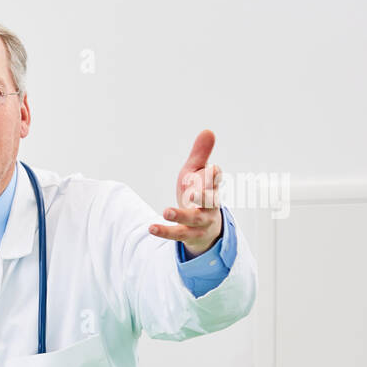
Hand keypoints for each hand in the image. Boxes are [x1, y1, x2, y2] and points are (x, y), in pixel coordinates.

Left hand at [151, 129, 222, 257]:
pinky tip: (151, 227)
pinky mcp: (190, 235)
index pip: (215, 180)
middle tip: (191, 194)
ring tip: (166, 211)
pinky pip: (178, 235)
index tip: (212, 169)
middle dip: (202, 197)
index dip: (213, 175)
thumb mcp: (196, 174)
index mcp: (212, 187)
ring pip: (194, 220)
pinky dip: (165, 231)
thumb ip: (200, 155)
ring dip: (180, 216)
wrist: (204, 227)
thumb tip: (208, 130)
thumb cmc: (198, 195)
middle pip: (210, 201)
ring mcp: (202, 222)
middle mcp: (210, 205)